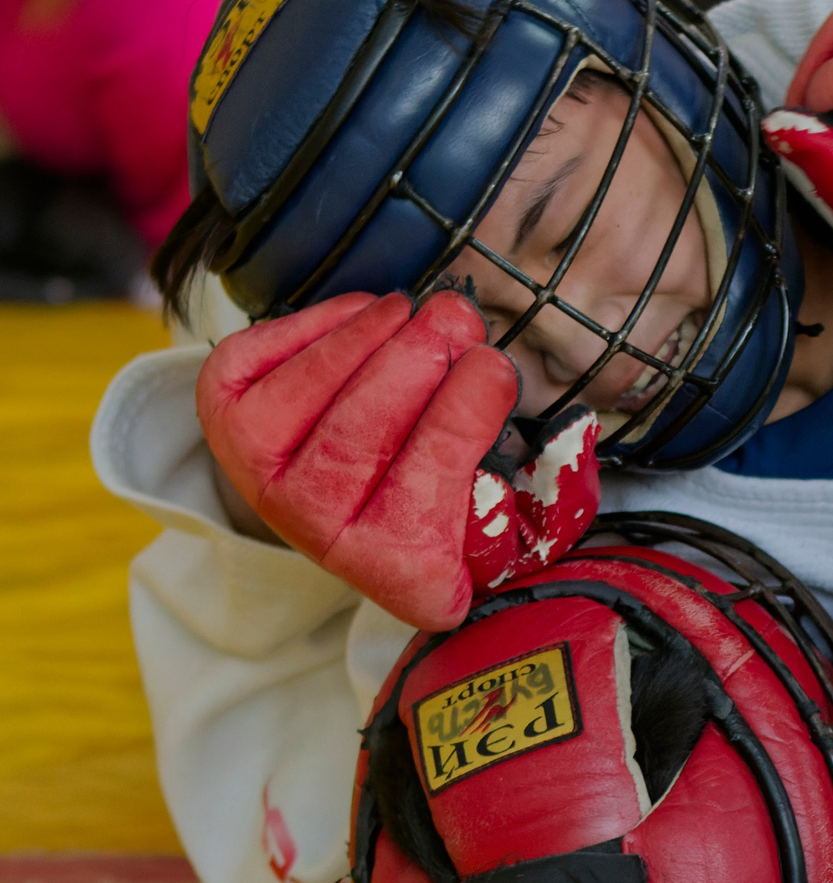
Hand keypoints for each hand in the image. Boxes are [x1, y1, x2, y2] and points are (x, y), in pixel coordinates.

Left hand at [195, 291, 599, 632]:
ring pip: (308, 395)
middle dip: (413, 362)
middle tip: (459, 316)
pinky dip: (317, 324)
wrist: (354, 499)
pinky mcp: (224, 420)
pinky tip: (369, 316)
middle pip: (358, 436)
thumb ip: (544, 481)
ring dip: (369, 337)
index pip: (420, 497)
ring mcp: (260, 479)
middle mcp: (320, 539)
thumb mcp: (513, 514)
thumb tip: (558, 416)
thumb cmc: (448, 495)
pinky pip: (258, 359)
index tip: (494, 367)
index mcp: (404, 573)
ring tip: (419, 310)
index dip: (457, 422)